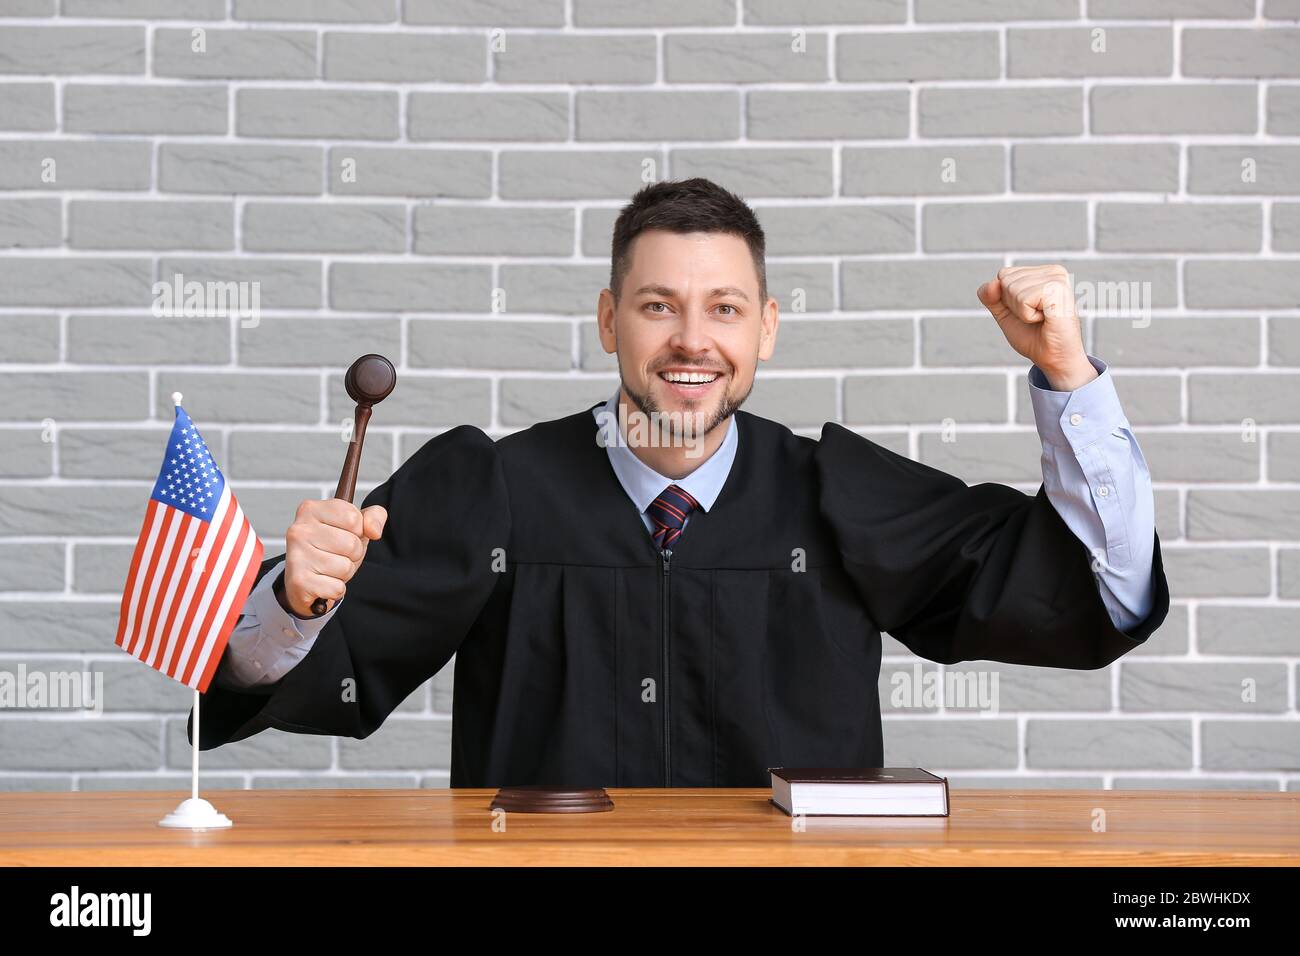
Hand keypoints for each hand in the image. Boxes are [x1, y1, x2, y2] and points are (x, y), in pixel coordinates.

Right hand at [277, 499, 387, 617]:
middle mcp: (299, 530)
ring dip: (344, 573)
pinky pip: (337, 588)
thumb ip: (374, 517)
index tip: (345, 534)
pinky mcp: (299, 581)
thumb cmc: (331, 549)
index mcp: (311, 509)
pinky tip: (323, 583)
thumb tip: (374, 531)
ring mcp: (296, 555)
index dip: (358, 531)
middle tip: (337, 555)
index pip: (353, 518)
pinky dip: (336, 589)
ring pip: (346, 567)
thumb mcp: (355, 527)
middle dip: (353, 555)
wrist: (305, 581)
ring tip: (329, 569)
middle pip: (352, 544)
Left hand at [976, 264, 1095, 389]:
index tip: (1028, 311)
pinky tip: (1046, 319)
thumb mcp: (1005, 314)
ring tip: (1042, 319)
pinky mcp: (1058, 290)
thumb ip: (991, 297)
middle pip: (1006, 280)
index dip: (1006, 299)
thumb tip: (992, 282)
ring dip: (1021, 312)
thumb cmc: (1034, 337)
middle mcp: (1053, 271)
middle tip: (1036, 318)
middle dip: (1013, 306)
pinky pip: (1022, 299)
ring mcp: (1057, 279)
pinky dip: (1027, 316)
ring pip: (1012, 288)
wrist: (1055, 359)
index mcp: (1044, 272)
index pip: (1004, 274)